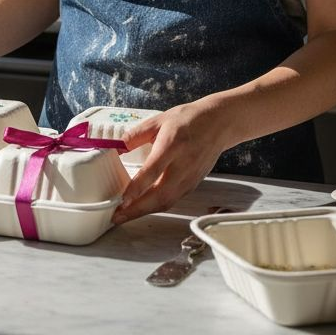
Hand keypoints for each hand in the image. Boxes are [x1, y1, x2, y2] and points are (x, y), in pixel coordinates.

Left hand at [111, 104, 226, 223]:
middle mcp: (183, 164)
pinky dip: (156, 207)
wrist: (218, 124)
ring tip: (125, 216)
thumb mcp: (158, 120)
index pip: (153, 171)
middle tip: (117, 216)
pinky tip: (143, 208)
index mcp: (172, 145)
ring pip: (167, 202)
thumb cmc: (189, 120)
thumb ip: (135, 135)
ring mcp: (190, 177)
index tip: (122, 199)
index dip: (137, 188)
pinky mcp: (193, 184)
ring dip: (145, 212)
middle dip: (137, 209)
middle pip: (160, 195)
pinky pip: (173, 200)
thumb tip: (116, 147)